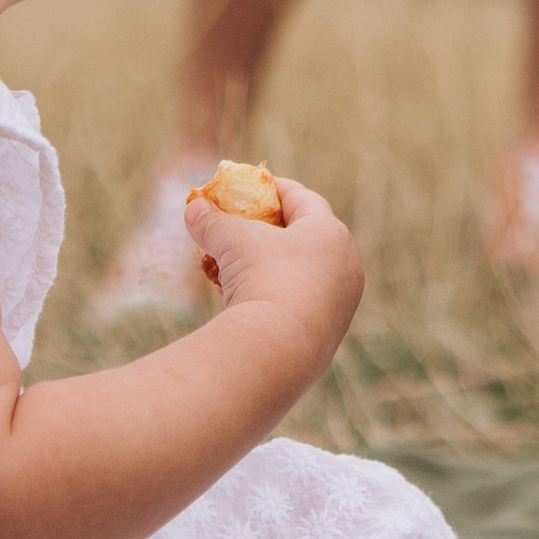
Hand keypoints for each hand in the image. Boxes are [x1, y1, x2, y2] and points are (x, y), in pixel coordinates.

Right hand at [183, 168, 363, 361]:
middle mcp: (346, 265)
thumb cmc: (262, 279)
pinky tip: (249, 301)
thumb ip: (213, 222)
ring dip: (274, 266)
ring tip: (240, 267)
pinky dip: (278, 295)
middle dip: (273, 230)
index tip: (251, 188)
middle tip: (245, 227)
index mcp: (331, 234)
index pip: (303, 200)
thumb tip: (192, 209)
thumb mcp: (232, 242)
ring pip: (305, 273)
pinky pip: (303, 303)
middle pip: (307, 237)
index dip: (273, 190)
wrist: (278, 350)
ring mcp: (342, 303)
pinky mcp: (330, 334)